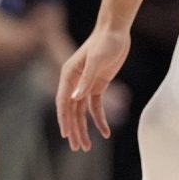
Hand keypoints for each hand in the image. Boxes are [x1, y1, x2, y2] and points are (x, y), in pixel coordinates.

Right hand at [56, 27, 129, 150]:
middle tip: (78, 148)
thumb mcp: (96, 61)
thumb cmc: (104, 43)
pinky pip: (96, 106)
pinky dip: (100, 119)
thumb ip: (86, 80)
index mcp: (68, 75)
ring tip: (87, 146)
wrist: (115, 31)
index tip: (66, 136)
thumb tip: (75, 99)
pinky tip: (105, 132)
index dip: (64, 119)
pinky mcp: (97, 84)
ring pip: (82, 111)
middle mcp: (74, 81)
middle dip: (74, 129)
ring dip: (84, 128)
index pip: (63, 102)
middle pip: (71, 110)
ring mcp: (85, 84)